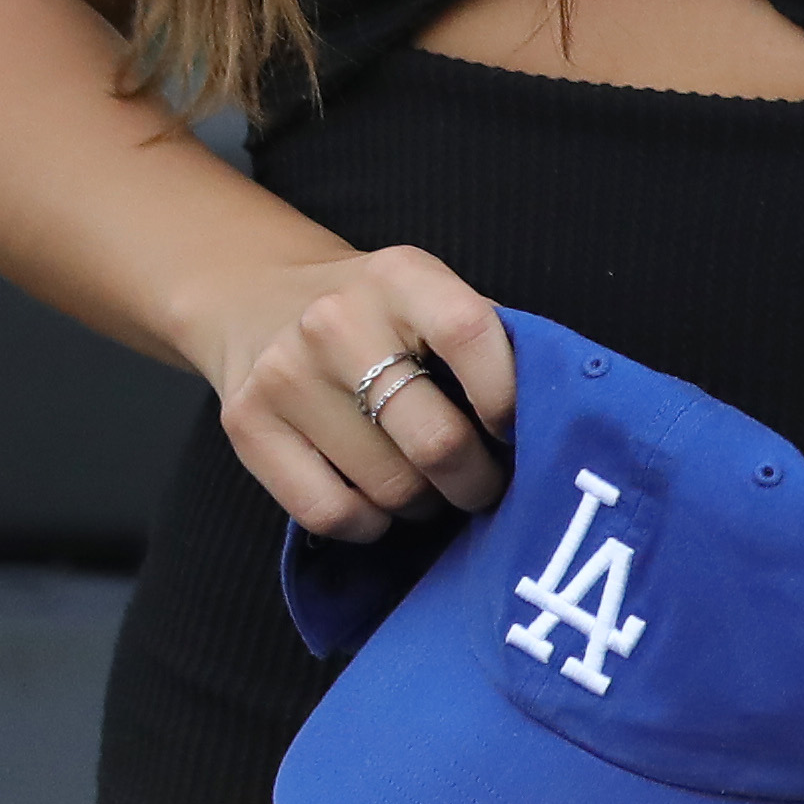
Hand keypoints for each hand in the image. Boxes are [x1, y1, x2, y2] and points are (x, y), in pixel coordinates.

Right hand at [187, 248, 515, 540]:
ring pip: (388, 487)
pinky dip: (371, 525)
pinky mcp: (245, 425)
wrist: (254, 296)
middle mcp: (335, 322)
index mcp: (401, 278)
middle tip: (485, 486)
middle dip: (478, 482)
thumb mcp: (432, 296)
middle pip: (436, 439)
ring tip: (433, 491)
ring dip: (427, 506)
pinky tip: (381, 506)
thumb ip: (491, 344)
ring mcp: (284, 376)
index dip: (510, 400)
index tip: (519, 432)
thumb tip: (557, 419)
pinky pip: (329, 512)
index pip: (472, 337)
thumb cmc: (378, 314)